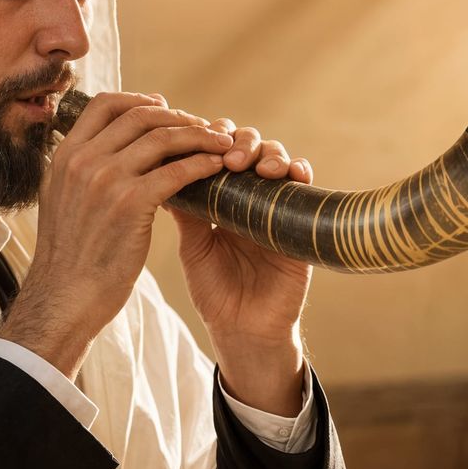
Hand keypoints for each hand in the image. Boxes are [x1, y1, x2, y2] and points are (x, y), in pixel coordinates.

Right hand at [1, 92, 232, 376]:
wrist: (63, 298)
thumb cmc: (68, 260)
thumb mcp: (61, 204)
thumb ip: (79, 176)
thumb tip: (102, 159)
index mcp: (64, 156)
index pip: (103, 104)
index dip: (138, 100)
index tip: (161, 107)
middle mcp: (82, 160)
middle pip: (139, 116)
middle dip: (176, 116)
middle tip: (201, 126)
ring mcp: (105, 179)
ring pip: (163, 138)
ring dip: (198, 135)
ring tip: (221, 142)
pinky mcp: (130, 203)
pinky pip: (177, 171)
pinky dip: (202, 164)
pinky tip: (217, 168)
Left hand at [172, 119, 312, 415]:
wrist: (242, 330)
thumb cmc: (215, 290)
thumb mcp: (194, 246)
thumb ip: (187, 210)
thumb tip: (162, 169)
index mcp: (221, 197)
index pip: (219, 151)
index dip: (211, 139)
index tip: (199, 139)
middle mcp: (250, 196)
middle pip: (250, 146)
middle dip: (241, 142)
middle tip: (228, 157)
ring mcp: (276, 206)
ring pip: (278, 159)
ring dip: (270, 154)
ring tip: (258, 167)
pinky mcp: (299, 223)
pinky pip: (305, 189)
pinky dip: (300, 172)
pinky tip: (291, 173)